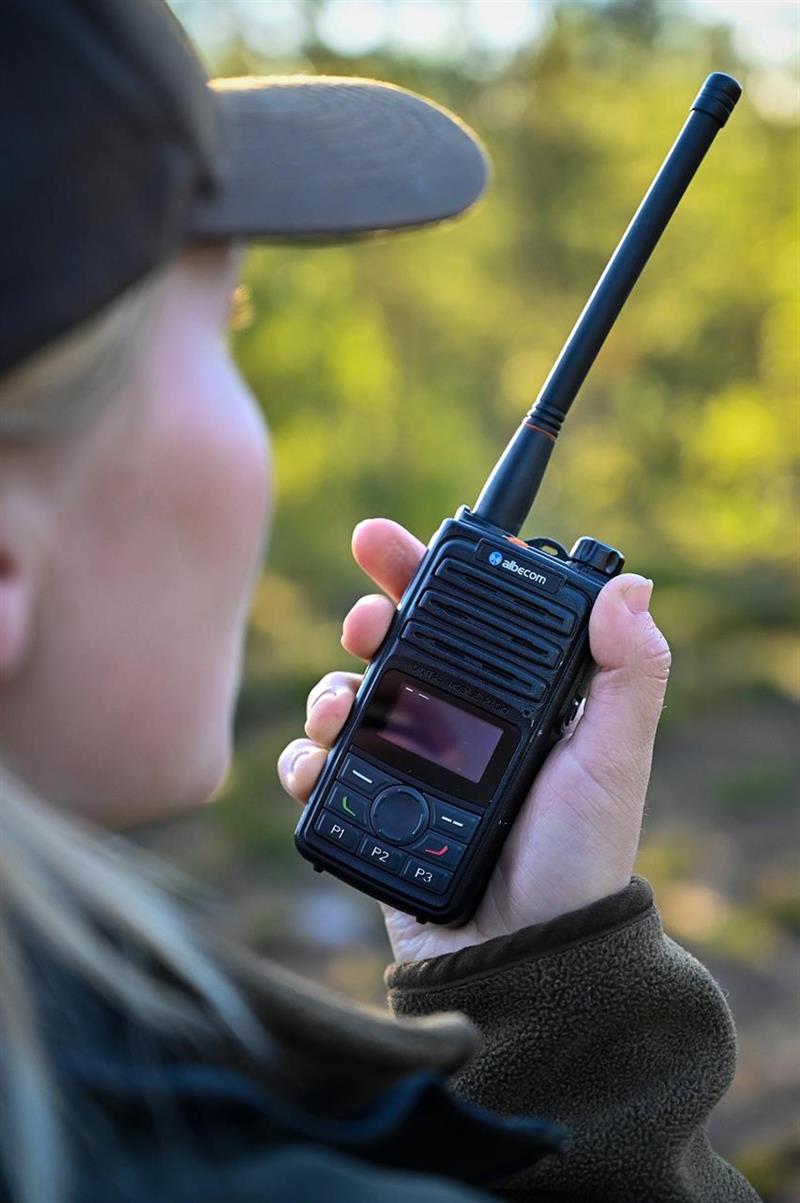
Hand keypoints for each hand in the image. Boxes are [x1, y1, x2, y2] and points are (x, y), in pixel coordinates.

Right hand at [278, 518, 670, 964]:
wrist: (523, 957)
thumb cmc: (580, 859)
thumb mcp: (613, 758)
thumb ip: (628, 673)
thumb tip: (629, 585)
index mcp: (511, 697)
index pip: (466, 613)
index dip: (425, 571)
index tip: (389, 544)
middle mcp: (456, 721)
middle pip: (396, 643)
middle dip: (369, 618)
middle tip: (365, 624)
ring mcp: (409, 762)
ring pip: (349, 695)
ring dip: (330, 689)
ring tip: (339, 712)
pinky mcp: (371, 806)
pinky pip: (322, 764)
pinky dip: (307, 757)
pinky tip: (318, 766)